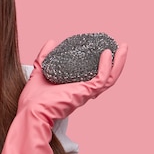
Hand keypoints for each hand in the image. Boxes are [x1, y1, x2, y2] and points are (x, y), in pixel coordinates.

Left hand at [0, 39, 127, 153]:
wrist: (29, 112)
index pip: (94, 77)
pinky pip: (101, 80)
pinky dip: (106, 67)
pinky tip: (107, 54)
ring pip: (109, 79)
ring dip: (119, 63)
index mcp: (74, 88)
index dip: (102, 64)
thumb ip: (45, 56)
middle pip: (107, 77)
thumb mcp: (39, 71)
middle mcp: (83, 92)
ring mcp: (85, 93)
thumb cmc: (33, 100)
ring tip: (124, 47)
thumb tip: (52, 41)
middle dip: (117, 62)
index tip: (105, 49)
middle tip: (122, 46)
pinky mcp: (83, 94)